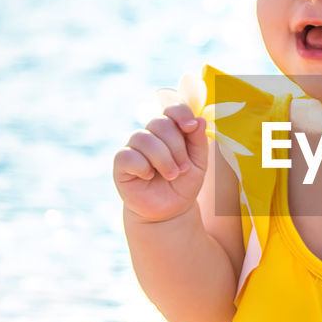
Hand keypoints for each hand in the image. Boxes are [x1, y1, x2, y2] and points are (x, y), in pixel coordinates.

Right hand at [114, 104, 207, 222]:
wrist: (170, 211)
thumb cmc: (183, 184)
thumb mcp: (198, 164)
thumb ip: (199, 141)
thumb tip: (200, 119)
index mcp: (171, 131)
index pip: (172, 109)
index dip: (181, 113)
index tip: (191, 127)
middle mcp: (151, 135)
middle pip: (160, 123)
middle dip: (176, 147)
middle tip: (182, 168)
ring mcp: (134, 148)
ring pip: (144, 138)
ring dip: (162, 159)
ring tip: (171, 175)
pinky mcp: (121, 163)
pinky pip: (128, 155)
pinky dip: (142, 166)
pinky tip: (148, 176)